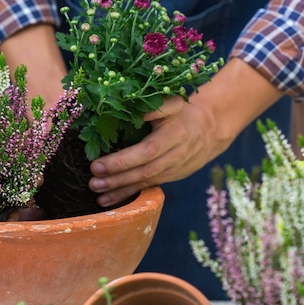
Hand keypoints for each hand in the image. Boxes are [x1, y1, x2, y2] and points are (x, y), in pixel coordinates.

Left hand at [87, 96, 226, 205]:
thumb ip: (154, 107)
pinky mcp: (169, 177)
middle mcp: (175, 155)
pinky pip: (147, 188)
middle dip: (116, 178)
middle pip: (144, 171)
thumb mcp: (173, 103)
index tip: (97, 164)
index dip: (122, 161)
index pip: (146, 152)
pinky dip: (127, 195)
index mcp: (174, 135)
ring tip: (97, 194)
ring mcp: (173, 169)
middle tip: (93, 182)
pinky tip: (108, 200)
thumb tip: (126, 109)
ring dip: (119, 190)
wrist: (210, 129)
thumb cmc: (183, 113)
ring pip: (145, 183)